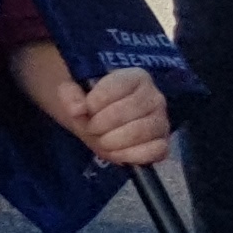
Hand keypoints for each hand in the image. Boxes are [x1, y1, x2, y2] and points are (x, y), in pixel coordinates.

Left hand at [45, 65, 172, 167]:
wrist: (99, 125)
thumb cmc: (89, 104)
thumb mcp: (73, 94)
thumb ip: (69, 95)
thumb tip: (77, 109)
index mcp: (135, 77)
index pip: (118, 85)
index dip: (95, 101)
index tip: (86, 109)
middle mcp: (154, 97)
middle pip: (129, 110)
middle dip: (101, 124)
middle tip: (90, 128)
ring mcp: (161, 121)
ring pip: (140, 132)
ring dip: (112, 141)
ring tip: (101, 140)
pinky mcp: (162, 144)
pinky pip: (154, 152)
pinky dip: (129, 155)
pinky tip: (114, 152)